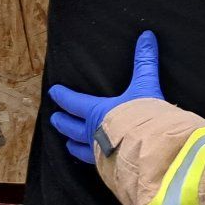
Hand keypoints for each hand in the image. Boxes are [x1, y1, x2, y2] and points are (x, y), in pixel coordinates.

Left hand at [47, 30, 165, 164]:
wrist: (152, 149)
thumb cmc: (144, 116)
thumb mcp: (145, 85)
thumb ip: (145, 61)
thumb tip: (147, 36)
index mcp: (96, 111)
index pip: (73, 102)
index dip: (62, 96)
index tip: (53, 93)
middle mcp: (92, 133)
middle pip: (71, 128)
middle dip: (62, 123)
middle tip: (54, 120)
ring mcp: (99, 153)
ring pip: (79, 149)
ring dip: (72, 145)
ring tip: (68, 144)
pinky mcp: (109, 168)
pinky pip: (95, 164)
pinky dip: (91, 161)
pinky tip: (93, 163)